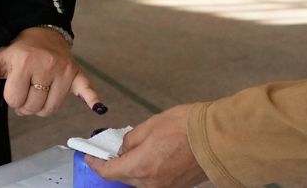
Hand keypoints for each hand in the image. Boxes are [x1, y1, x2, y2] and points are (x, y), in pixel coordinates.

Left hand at [0, 27, 100, 116]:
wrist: (42, 32)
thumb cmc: (17, 52)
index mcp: (23, 61)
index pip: (14, 100)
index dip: (11, 97)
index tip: (14, 86)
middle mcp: (45, 65)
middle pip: (33, 107)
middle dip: (26, 104)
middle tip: (26, 91)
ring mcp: (63, 70)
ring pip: (51, 109)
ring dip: (41, 107)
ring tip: (37, 93)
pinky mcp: (76, 73)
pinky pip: (86, 89)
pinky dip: (92, 99)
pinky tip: (98, 108)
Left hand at [87, 105, 206, 187]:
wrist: (217, 138)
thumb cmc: (186, 128)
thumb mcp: (150, 126)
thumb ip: (131, 140)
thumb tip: (123, 149)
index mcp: (140, 167)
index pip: (108, 172)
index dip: (95, 164)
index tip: (89, 156)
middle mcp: (150, 183)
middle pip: (123, 178)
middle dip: (115, 165)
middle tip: (111, 151)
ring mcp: (164, 187)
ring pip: (139, 181)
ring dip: (133, 168)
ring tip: (134, 151)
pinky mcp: (176, 187)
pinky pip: (154, 181)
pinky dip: (148, 171)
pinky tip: (151, 157)